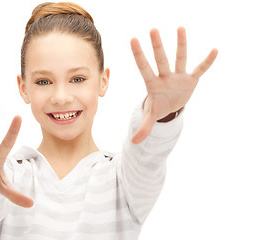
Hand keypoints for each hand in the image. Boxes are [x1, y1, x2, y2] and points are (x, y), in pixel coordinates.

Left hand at [130, 27, 217, 143]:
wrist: (171, 103)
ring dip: (180, 45)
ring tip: (180, 28)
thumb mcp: (152, 116)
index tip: (132, 39)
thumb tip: (134, 143)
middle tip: (152, 30)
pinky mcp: (191, 79)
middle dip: (157, 47)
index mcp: (153, 84)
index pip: (144, 68)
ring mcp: (178, 76)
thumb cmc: (159, 106)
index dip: (138, 55)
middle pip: (160, 60)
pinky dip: (207, 62)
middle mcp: (165, 76)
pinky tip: (214, 51)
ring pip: (179, 59)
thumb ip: (144, 127)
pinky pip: (200, 69)